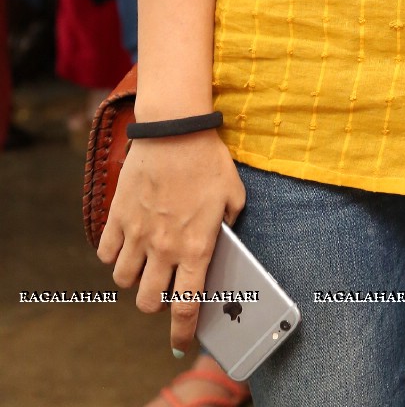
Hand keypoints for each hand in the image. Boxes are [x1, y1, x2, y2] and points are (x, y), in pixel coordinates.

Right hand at [97, 132, 245, 352]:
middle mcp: (163, 247)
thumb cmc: (208, 160)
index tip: (181, 342)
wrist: (174, 130)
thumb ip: (229, 223)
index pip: (185, 305)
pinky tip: (125, 242)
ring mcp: (136, 234)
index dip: (182, 331)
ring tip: (144, 262)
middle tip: (162, 288)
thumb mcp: (233, 194)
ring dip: (133, 278)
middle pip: (147, 302)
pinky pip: (104, 252)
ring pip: (122, 281)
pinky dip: (112, 254)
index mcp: (195, 247)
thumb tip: (224, 237)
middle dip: (154, 303)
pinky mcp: (116, 217)